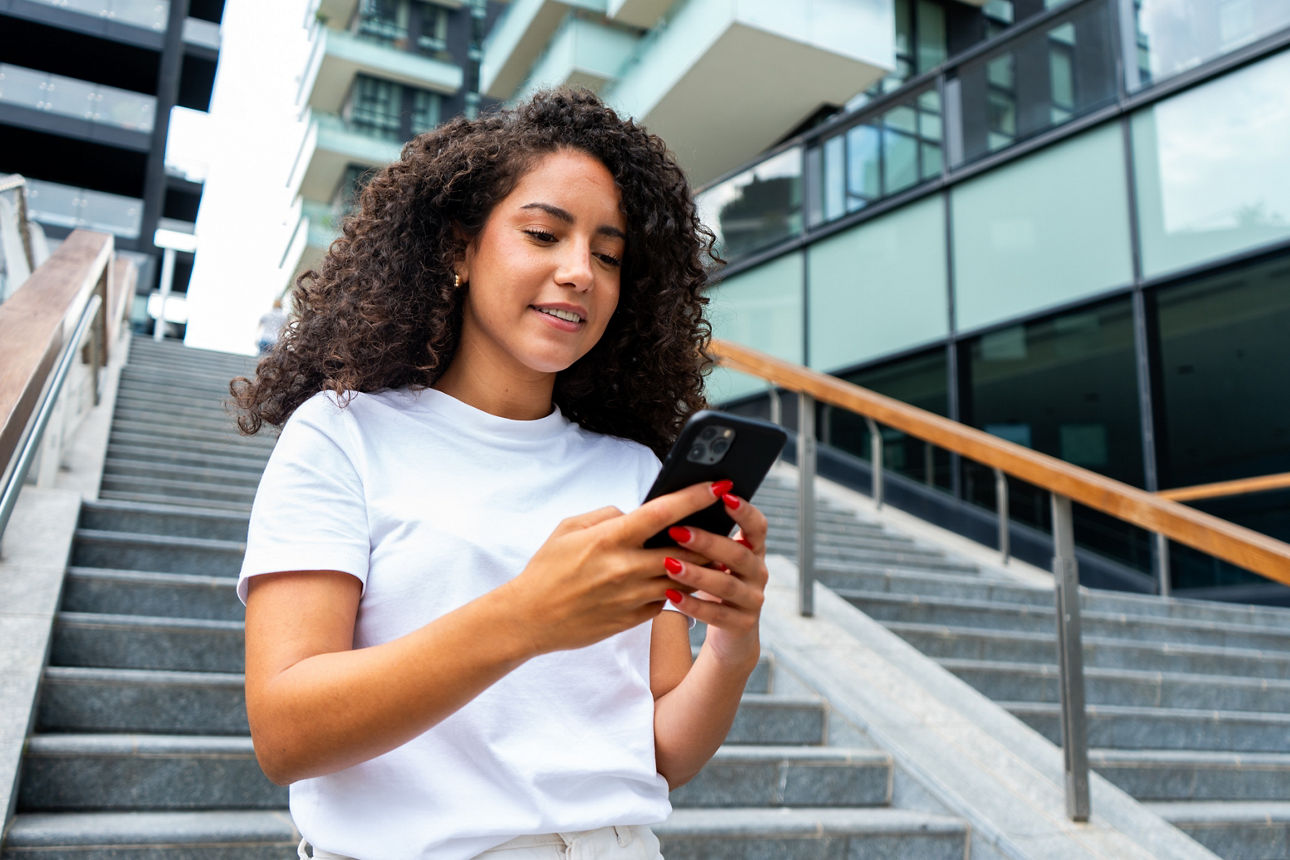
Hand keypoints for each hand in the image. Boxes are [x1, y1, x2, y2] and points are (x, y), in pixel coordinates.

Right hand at [496, 481, 725, 655]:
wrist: (529, 618)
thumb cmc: (547, 568)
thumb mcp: (569, 528)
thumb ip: (608, 514)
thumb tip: (636, 512)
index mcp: (610, 538)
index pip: (664, 512)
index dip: (697, 496)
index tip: (719, 484)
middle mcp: (626, 567)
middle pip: (687, 549)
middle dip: (711, 536)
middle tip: (728, 524)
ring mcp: (632, 596)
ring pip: (684, 578)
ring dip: (701, 566)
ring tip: (715, 553)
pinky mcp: (633, 618)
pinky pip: (667, 600)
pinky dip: (678, 588)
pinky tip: (685, 579)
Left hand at [658, 485, 766, 669]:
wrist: (730, 634)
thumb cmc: (714, 584)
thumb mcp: (715, 560)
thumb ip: (705, 539)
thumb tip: (671, 509)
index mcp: (753, 551)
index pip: (757, 526)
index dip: (744, 511)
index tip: (724, 495)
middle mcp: (758, 573)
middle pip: (738, 554)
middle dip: (707, 542)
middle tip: (678, 531)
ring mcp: (753, 600)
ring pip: (727, 585)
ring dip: (696, 574)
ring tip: (669, 565)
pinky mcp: (742, 624)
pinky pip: (717, 614)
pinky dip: (693, 605)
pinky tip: (672, 596)